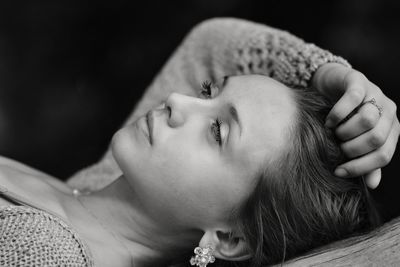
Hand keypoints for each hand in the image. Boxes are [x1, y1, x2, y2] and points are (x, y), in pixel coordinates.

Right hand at [312, 63, 399, 188]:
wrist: (332, 85)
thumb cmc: (345, 117)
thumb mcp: (355, 139)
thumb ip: (365, 159)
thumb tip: (372, 185)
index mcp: (391, 129)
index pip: (383, 155)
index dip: (360, 167)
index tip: (338, 171)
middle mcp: (388, 111)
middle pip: (376, 138)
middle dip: (351, 148)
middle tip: (336, 147)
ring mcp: (375, 93)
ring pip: (366, 119)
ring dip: (345, 131)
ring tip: (333, 133)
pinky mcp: (359, 80)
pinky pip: (352, 99)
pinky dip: (337, 114)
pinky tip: (328, 120)